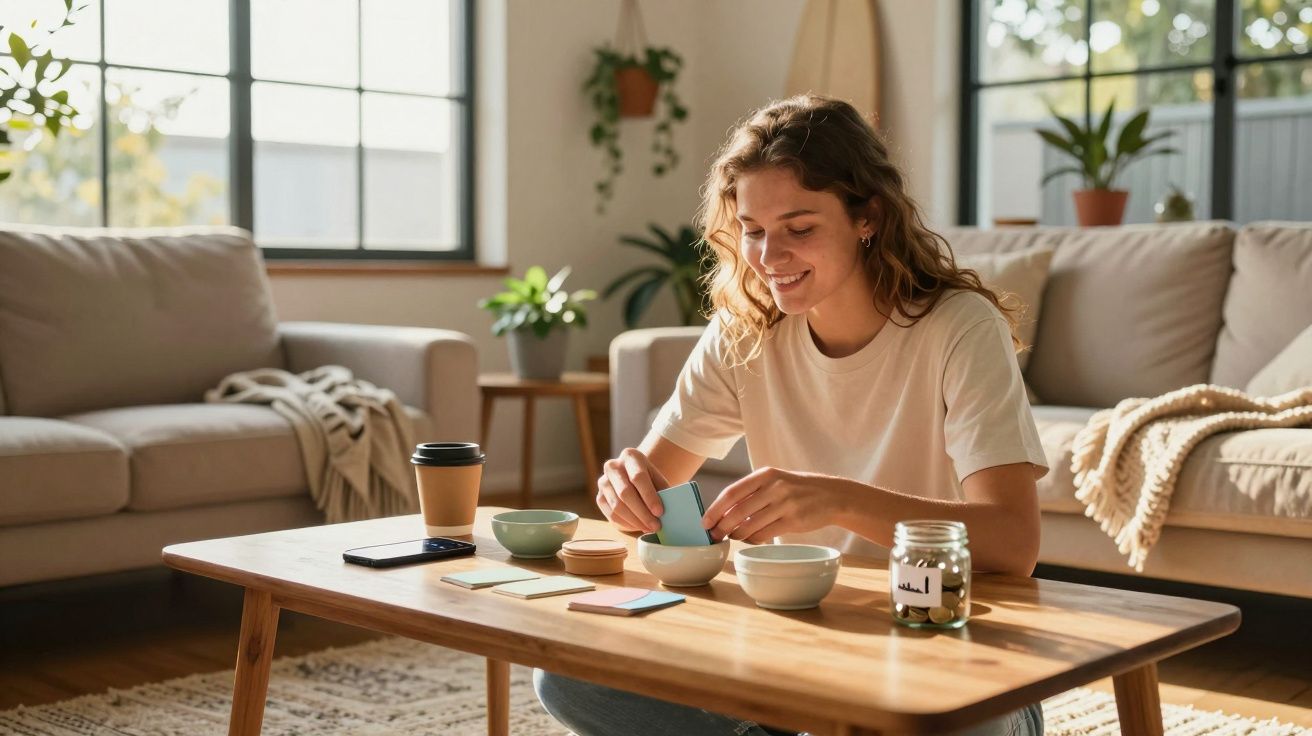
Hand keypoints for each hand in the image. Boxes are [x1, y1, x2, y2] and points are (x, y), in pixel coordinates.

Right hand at [595, 447, 668, 533]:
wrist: (635, 477)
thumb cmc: (650, 480)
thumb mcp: (658, 479)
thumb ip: (663, 492)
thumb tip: (669, 510)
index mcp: (630, 456)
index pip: (638, 477)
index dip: (649, 496)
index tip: (660, 512)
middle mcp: (613, 466)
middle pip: (625, 493)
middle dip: (642, 513)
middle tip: (655, 526)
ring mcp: (603, 482)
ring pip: (617, 506)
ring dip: (635, 521)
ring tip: (649, 528)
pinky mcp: (599, 497)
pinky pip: (611, 515)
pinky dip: (626, 524)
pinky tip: (638, 526)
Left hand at [700, 466, 842, 543]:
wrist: (832, 496)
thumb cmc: (797, 489)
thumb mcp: (775, 481)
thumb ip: (752, 492)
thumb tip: (722, 512)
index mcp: (766, 474)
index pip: (732, 492)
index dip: (715, 509)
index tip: (705, 522)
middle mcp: (774, 487)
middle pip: (737, 512)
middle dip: (721, 527)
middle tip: (714, 535)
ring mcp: (785, 504)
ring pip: (750, 526)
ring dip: (737, 535)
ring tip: (733, 536)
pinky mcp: (793, 521)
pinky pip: (764, 535)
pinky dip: (753, 540)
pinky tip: (751, 539)